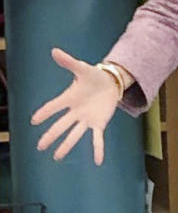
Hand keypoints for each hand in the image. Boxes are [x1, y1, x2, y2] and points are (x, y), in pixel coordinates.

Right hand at [31, 49, 119, 164]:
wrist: (109, 83)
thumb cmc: (93, 76)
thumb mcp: (82, 68)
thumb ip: (69, 62)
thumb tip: (54, 51)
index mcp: (69, 98)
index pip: (54, 106)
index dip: (45, 113)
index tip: (34, 120)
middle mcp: (75, 112)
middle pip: (61, 125)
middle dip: (50, 135)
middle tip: (39, 146)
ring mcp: (86, 119)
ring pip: (74, 134)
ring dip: (66, 145)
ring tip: (56, 157)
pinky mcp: (99, 124)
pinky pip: (97, 139)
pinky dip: (98, 149)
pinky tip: (97, 161)